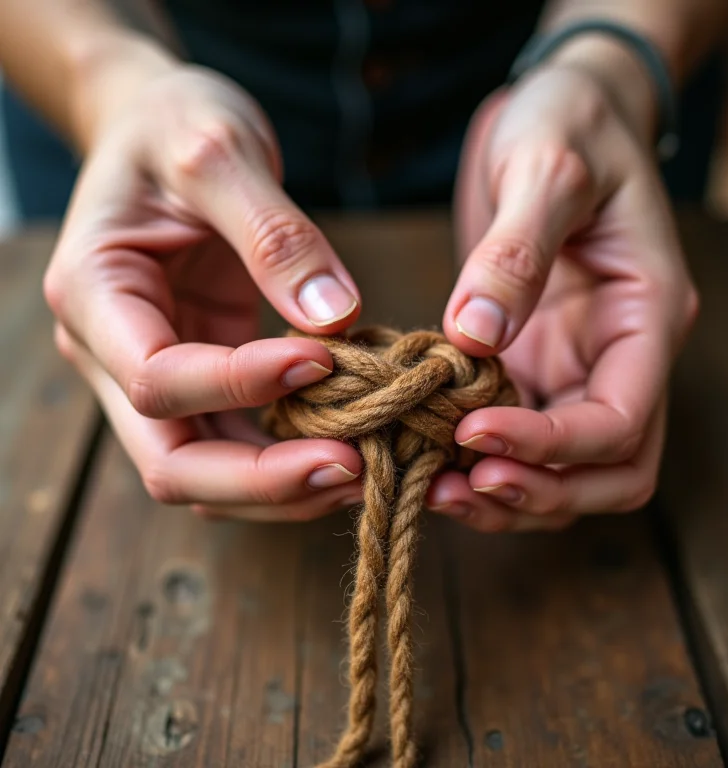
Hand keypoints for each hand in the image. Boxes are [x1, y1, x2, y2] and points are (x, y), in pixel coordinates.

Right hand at [45, 63, 362, 518]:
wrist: (160, 130)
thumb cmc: (175, 125)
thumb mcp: (219, 149)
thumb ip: (273, 233)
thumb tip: (332, 319)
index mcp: (94, 294)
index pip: (158, 378)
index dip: (240, 384)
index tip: (324, 359)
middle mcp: (113, 354)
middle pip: (172, 462)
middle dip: (262, 480)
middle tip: (352, 468)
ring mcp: (157, 375)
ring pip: (207, 473)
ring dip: (282, 487)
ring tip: (366, 468)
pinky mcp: (202, 379)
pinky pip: (238, 443)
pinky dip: (288, 460)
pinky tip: (349, 449)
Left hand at [431, 46, 697, 531]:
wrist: (561, 113)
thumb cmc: (570, 124)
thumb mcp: (547, 169)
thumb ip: (517, 251)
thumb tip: (475, 334)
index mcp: (646, 315)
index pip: (620, 420)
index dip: (552, 446)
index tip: (472, 434)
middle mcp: (618, 355)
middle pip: (607, 471)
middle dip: (539, 492)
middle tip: (460, 489)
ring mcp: (575, 365)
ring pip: (564, 470)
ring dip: (507, 492)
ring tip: (436, 487)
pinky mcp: (532, 362)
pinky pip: (517, 436)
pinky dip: (479, 459)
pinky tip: (428, 451)